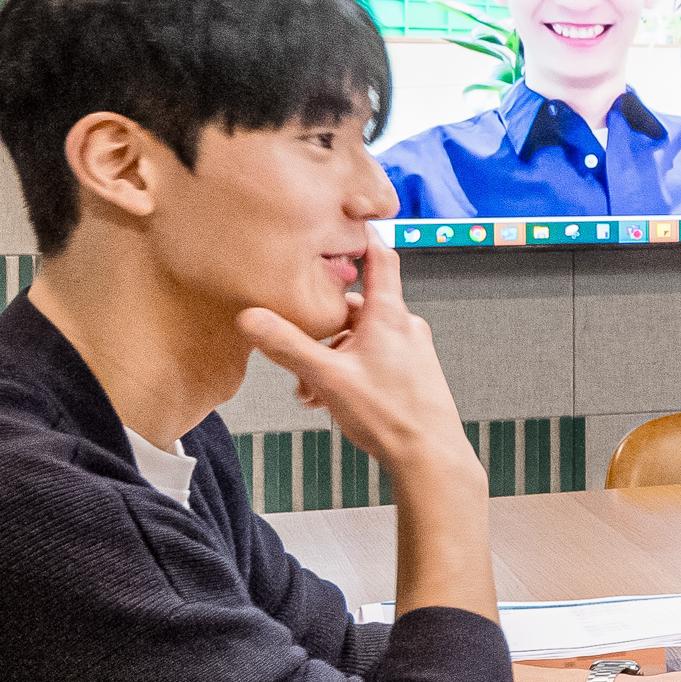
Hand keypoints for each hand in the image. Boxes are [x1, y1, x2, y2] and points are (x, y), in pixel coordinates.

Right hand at [237, 234, 479, 494]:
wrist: (430, 458)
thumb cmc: (389, 415)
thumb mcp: (327, 377)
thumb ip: (287, 346)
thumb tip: (250, 318)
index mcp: (388, 314)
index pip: (379, 257)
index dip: (361, 238)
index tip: (343, 224)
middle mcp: (404, 326)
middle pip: (356, 308)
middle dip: (323, 330)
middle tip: (298, 357)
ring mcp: (411, 350)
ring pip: (361, 340)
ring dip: (332, 359)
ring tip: (311, 391)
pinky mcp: (412, 373)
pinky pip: (374, 361)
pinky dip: (349, 373)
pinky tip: (331, 401)